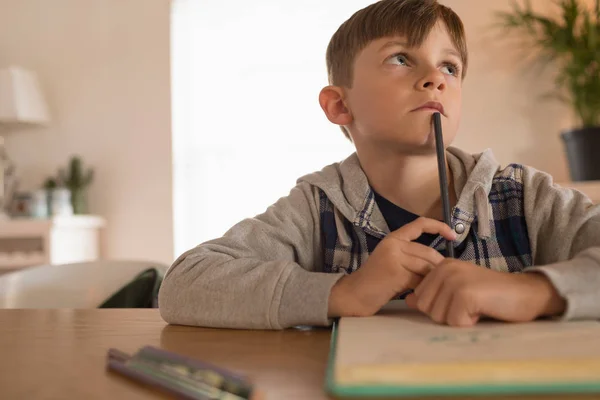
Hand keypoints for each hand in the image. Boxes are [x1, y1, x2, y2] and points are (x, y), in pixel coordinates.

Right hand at [328, 217, 456, 317]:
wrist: (355, 294)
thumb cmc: (378, 282)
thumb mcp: (394, 262)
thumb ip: (413, 257)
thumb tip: (442, 263)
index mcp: (394, 238)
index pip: (420, 224)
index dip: (439, 226)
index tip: (453, 235)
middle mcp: (394, 244)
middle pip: (428, 252)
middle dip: (438, 268)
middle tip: (439, 281)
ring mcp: (394, 257)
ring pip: (426, 266)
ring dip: (430, 280)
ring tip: (427, 290)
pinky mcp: (396, 272)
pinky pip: (419, 279)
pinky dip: (422, 289)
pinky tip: (416, 295)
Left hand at [405, 259, 566, 326]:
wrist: (526, 293)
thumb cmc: (491, 295)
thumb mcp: (458, 292)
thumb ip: (434, 294)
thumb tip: (409, 301)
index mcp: (441, 267)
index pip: (420, 298)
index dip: (440, 308)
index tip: (461, 302)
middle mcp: (444, 269)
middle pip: (426, 308)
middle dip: (446, 315)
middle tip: (469, 306)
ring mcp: (454, 280)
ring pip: (439, 317)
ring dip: (458, 320)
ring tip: (476, 307)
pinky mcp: (465, 294)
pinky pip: (455, 322)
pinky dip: (469, 323)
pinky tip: (482, 311)